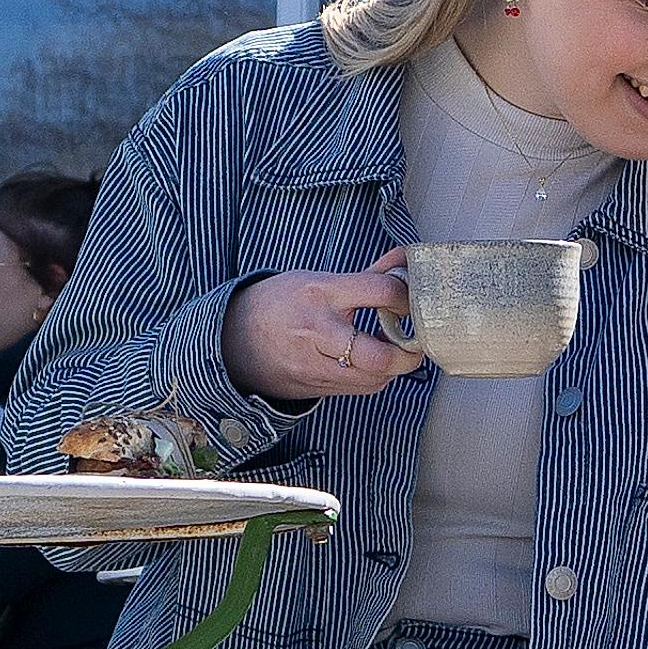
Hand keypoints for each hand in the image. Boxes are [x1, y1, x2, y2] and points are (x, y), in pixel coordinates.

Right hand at [228, 256, 419, 404]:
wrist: (232, 340)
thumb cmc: (279, 304)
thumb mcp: (318, 280)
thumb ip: (366, 276)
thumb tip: (404, 259)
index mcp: (321, 292)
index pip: (379, 291)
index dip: (405, 296)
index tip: (410, 300)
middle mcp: (320, 331)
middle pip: (379, 355)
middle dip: (408, 353)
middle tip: (414, 341)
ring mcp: (317, 364)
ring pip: (374, 378)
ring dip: (394, 366)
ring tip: (393, 349)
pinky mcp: (316, 387)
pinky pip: (361, 388)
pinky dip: (375, 377)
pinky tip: (371, 362)